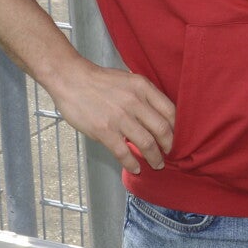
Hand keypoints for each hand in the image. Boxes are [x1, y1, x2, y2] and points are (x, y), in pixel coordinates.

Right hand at [46, 62, 175, 173]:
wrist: (71, 79)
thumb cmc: (99, 80)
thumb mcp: (129, 79)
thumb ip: (144, 95)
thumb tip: (158, 114)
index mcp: (143, 87)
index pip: (170, 111)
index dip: (176, 128)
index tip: (175, 136)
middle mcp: (135, 102)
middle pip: (162, 129)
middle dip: (169, 146)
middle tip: (169, 153)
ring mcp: (120, 117)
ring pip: (146, 143)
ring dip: (155, 158)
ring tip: (157, 164)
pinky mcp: (104, 131)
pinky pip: (124, 152)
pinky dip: (132, 163)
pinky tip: (136, 168)